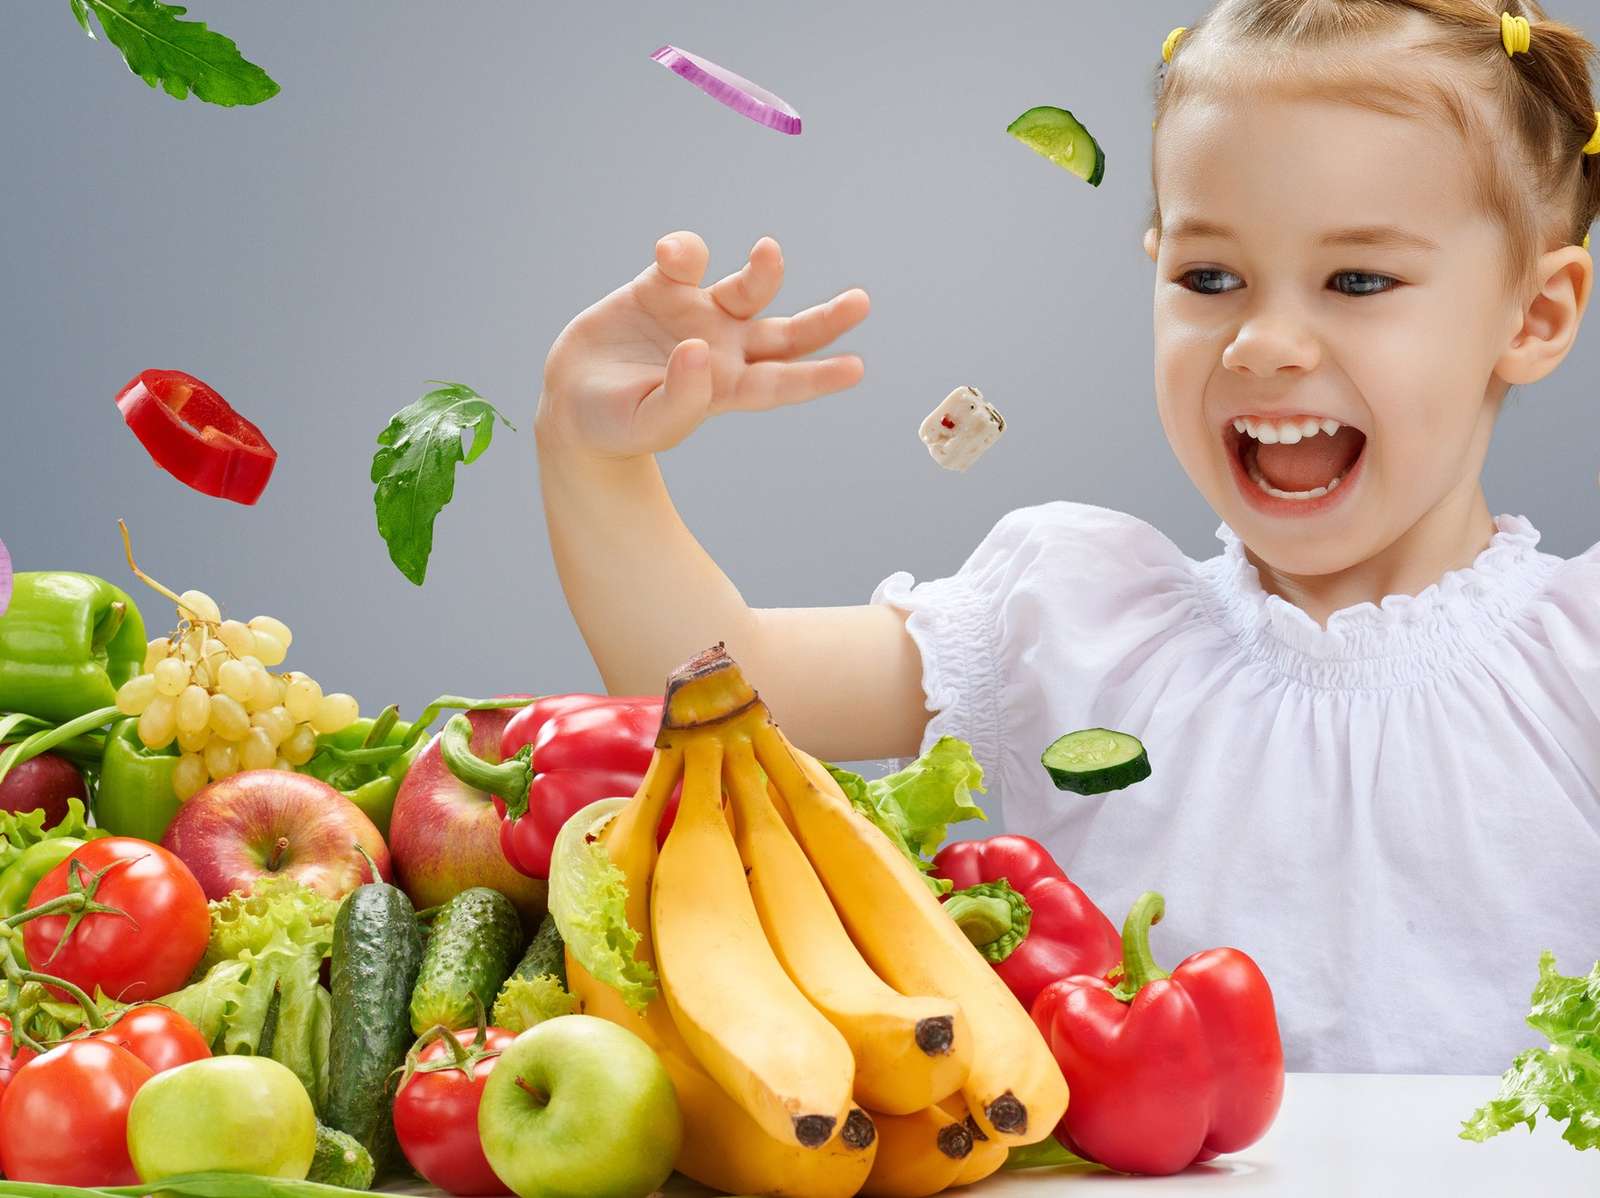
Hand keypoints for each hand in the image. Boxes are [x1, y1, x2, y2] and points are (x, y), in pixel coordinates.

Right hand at [538, 231, 869, 458]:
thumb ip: (677, 398)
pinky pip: (687, 258)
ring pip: (749, 288)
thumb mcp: (645, 423)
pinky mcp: (664, 285)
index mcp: (726, 389)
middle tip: (861, 303)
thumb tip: (699, 348)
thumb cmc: (615, 424)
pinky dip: (684, 250)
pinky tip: (668, 255)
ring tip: (768, 252)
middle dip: (825, 319)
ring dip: (765, 270)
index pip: (780, 383)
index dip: (817, 377)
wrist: (573, 400)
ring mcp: (698, 313)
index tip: (855, 368)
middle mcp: (724, 348)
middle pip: (787, 333)